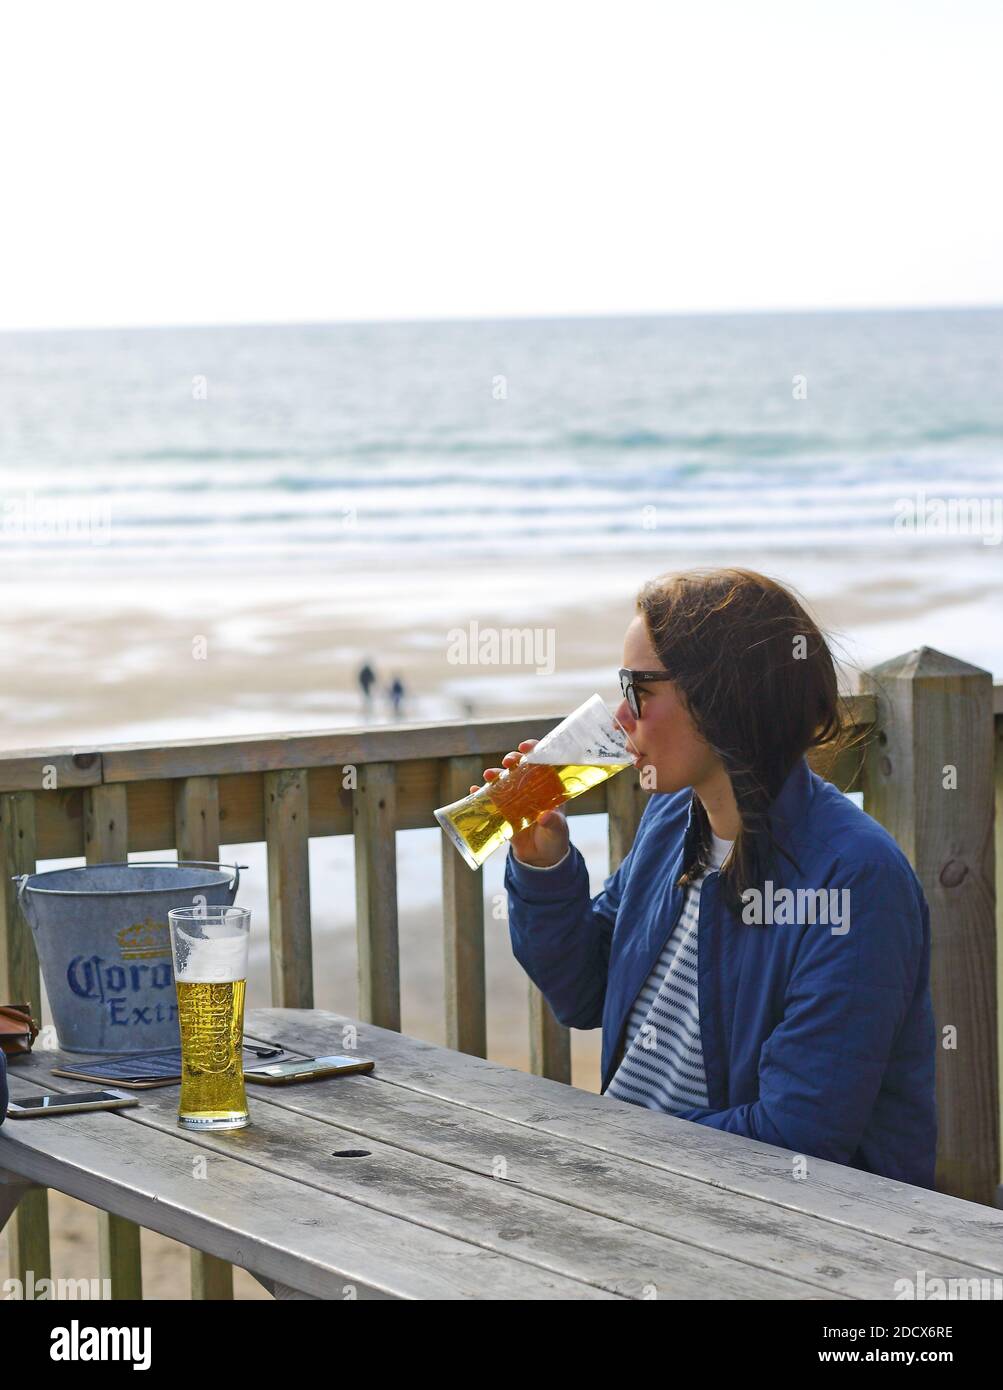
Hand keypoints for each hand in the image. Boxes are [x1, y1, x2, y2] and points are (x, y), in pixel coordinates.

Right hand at [470, 739, 570, 867]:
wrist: (540, 859)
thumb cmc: (554, 839)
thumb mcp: (557, 830)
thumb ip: (553, 823)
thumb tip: (545, 816)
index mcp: (548, 788)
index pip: (542, 761)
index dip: (534, 750)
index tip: (525, 746)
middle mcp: (530, 789)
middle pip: (520, 766)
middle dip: (512, 759)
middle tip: (508, 762)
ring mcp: (515, 799)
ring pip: (503, 780)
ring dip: (495, 774)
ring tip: (489, 775)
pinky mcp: (503, 811)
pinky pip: (490, 799)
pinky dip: (481, 794)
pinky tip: (474, 791)